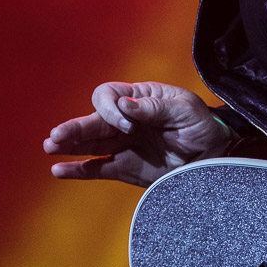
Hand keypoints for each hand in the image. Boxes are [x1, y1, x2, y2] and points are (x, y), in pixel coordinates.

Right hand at [44, 81, 230, 186]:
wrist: (216, 157)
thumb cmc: (203, 126)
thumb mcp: (185, 110)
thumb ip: (155, 108)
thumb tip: (125, 105)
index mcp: (139, 98)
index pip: (109, 96)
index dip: (111, 110)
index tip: (127, 126)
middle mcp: (126, 120)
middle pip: (93, 120)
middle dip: (76, 128)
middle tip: (57, 137)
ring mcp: (124, 145)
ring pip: (90, 144)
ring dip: (70, 145)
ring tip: (50, 147)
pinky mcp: (125, 168)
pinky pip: (97, 169)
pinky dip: (79, 170)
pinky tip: (59, 170)